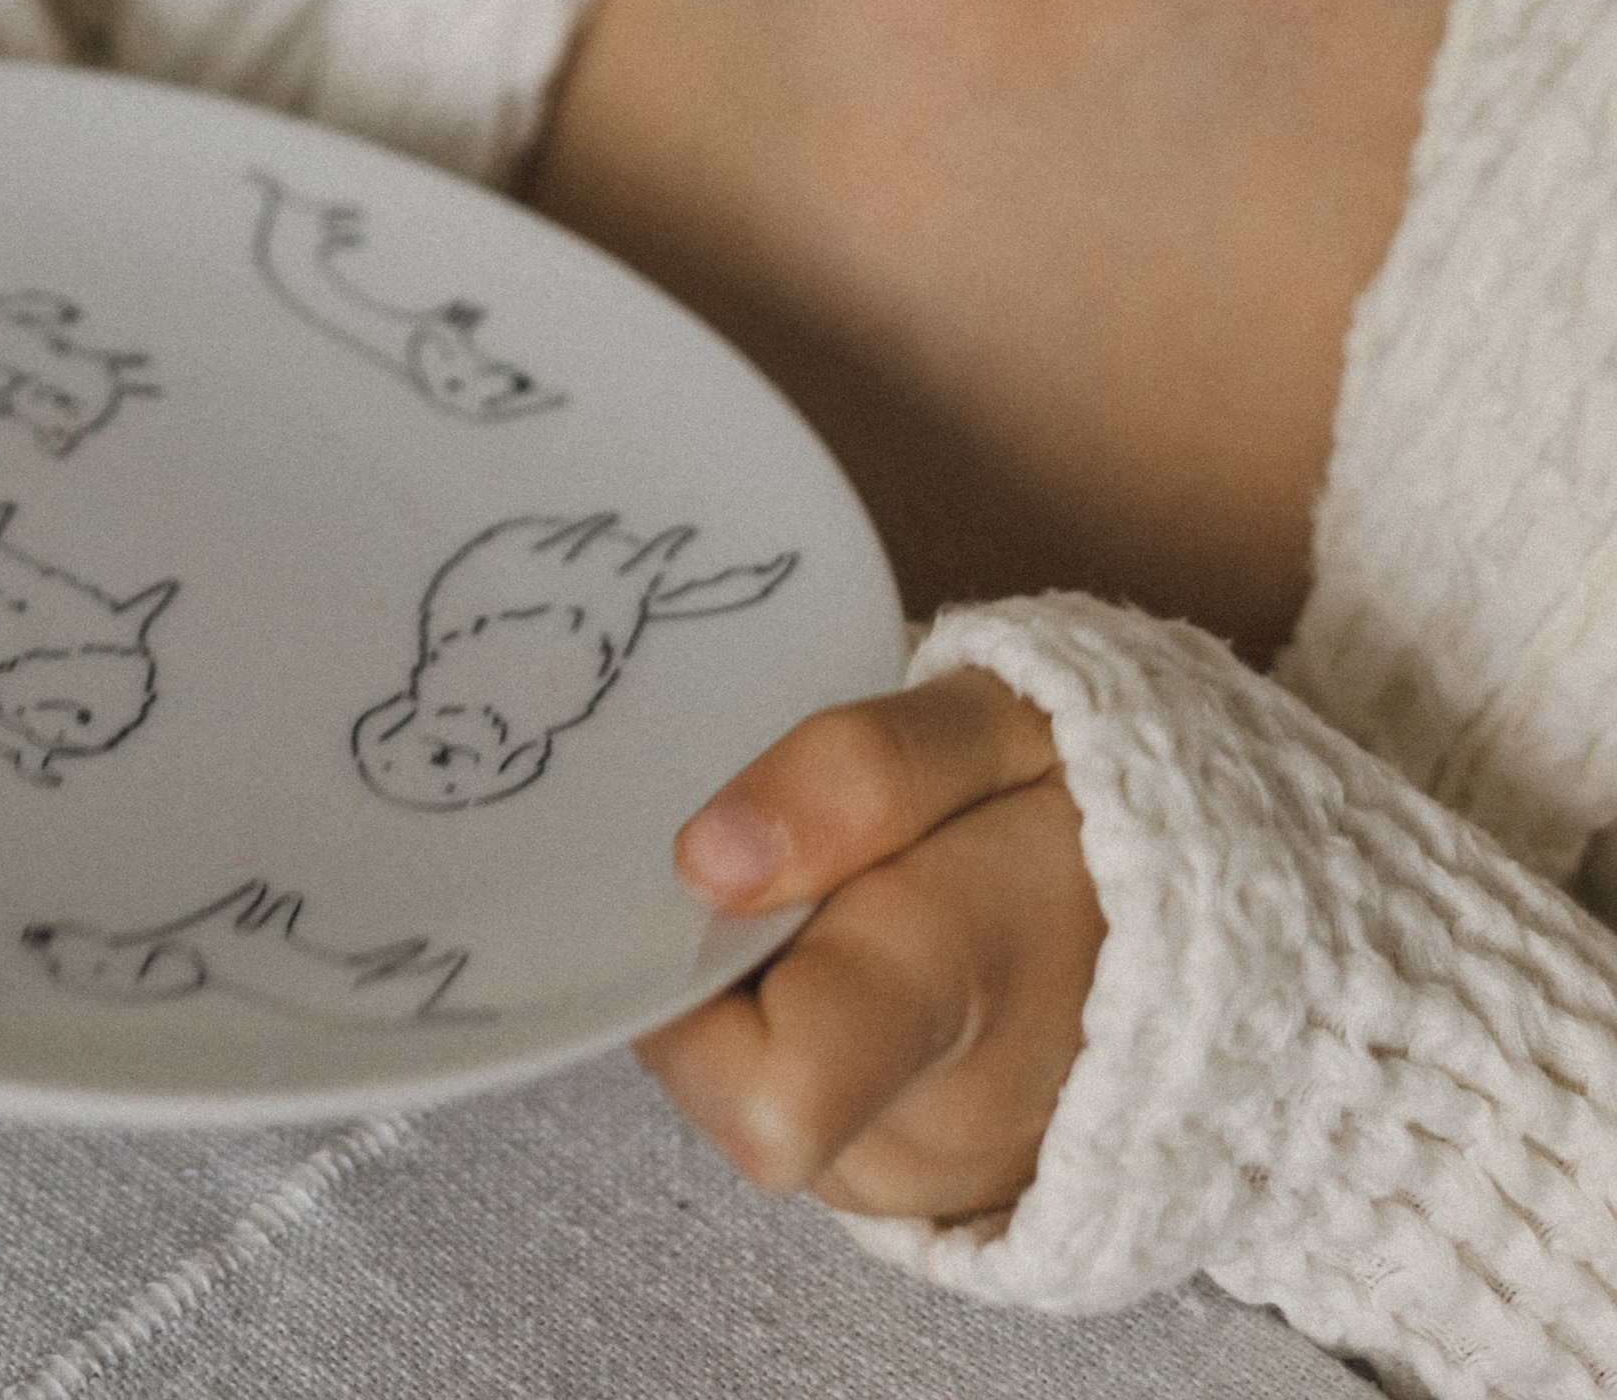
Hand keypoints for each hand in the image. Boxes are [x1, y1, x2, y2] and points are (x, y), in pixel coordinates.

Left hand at [637, 671, 1102, 1224]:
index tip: (715, 874)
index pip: (774, 1098)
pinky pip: (803, 1114)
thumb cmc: (1102, 804)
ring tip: (865, 905)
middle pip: (723, 1074)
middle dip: (723, 960)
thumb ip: (855, 775)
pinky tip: (880, 963)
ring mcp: (926, 1182)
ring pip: (751, 1090)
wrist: (1240, 919)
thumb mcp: (999, 723)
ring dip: (768, 991)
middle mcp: (934, 1129)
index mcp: (955, 995)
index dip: (679, 987)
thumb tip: (701, 863)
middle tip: (807, 862)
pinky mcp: (918, 1196)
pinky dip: (808, 1031)